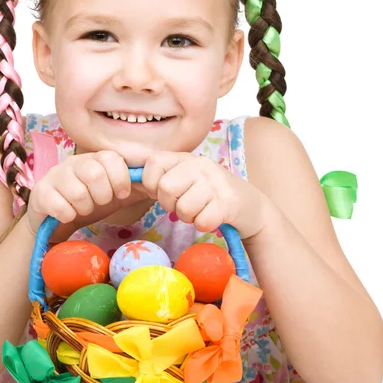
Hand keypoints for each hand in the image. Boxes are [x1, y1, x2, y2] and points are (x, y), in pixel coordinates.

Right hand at [27, 150, 150, 240]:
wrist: (55, 221)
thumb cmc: (89, 204)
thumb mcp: (116, 195)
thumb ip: (137, 188)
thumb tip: (159, 186)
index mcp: (94, 160)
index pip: (112, 158)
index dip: (120, 179)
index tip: (121, 194)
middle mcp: (74, 163)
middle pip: (94, 173)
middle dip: (102, 196)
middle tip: (98, 204)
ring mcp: (55, 176)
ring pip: (77, 191)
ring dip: (84, 207)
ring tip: (82, 210)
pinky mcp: (40, 193)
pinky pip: (58, 205)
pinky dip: (67, 215)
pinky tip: (66, 215)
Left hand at [141, 151, 272, 240]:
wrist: (252, 206)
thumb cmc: (210, 195)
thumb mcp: (186, 179)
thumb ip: (162, 176)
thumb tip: (131, 179)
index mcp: (186, 158)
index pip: (153, 163)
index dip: (151, 183)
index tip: (162, 192)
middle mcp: (200, 164)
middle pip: (165, 189)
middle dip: (171, 205)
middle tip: (186, 204)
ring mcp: (216, 182)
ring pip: (183, 209)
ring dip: (189, 217)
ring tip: (201, 210)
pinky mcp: (229, 202)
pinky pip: (202, 221)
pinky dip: (204, 224)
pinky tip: (214, 217)